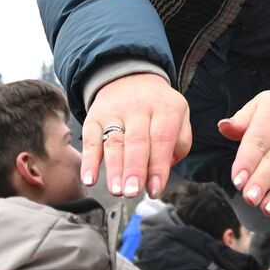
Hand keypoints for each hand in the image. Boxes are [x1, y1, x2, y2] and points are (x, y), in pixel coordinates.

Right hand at [83, 73, 191, 198]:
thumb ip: (180, 143)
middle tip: (133, 192)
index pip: (162, 139)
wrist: (130, 77)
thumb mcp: (179, 116)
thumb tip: (164, 170)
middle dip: (135, 170)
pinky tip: (90, 179)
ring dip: (114, 169)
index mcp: (165, 109)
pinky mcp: (94, 117)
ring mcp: (114, 112)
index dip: (159, 167)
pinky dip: (88, 161)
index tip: (155, 189)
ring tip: (116, 190)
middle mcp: (139, 109)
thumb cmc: (158, 107)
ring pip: (114, 142)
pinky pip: (90, 140)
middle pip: (137, 141)